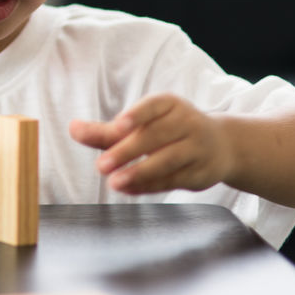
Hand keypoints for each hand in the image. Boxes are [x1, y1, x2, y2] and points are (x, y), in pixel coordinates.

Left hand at [68, 94, 233, 194]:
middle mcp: (187, 122)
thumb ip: (106, 131)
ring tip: (113, 183)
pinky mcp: (201, 173)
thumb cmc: (169, 131)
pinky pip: (174, 180)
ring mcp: (197, 148)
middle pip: (156, 136)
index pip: (153, 106)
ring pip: (168, 160)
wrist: (221, 146)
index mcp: (170, 105)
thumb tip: (73, 128)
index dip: (136, 115)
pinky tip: (128, 189)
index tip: (117, 126)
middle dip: (127, 151)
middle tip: (101, 165)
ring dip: (139, 172)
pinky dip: (150, 186)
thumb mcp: (141, 125)